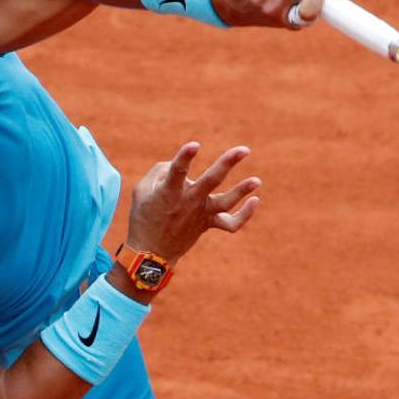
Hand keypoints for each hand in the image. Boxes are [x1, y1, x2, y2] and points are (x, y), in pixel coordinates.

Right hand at [126, 142, 260, 264]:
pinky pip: (231, 224)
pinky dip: (244, 215)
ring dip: (242, 191)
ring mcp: (200, 214)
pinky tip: (254, 200)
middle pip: (211, 181)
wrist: (151, 253)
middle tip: (244, 150)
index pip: (177, 172)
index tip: (194, 145)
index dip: (185, 158)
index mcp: (168, 192)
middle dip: (227, 163)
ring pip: (225, 202)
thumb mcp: (141, 190)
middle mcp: (188, 201)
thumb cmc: (144, 217)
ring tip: (257, 181)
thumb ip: (159, 171)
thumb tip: (176, 163)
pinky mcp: (208, 223)